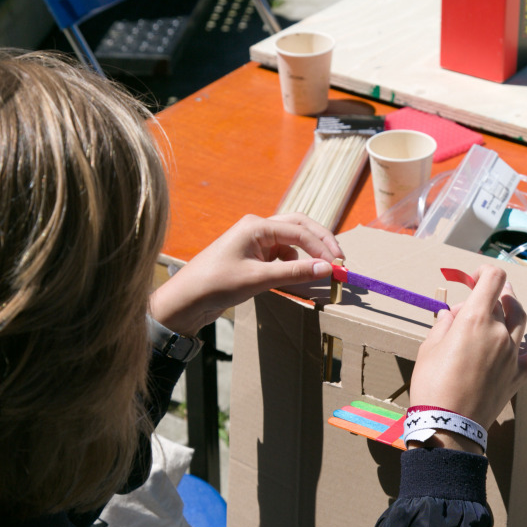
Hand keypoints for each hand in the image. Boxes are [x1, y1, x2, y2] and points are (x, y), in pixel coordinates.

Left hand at [149, 213, 342, 335]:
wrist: (186, 300)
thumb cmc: (216, 284)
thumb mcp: (259, 278)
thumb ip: (294, 272)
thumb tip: (326, 268)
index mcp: (257, 226)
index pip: (300, 231)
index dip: (323, 247)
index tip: (339, 266)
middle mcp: (257, 228)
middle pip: (299, 227)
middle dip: (321, 242)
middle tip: (340, 259)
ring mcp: (255, 242)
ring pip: (292, 241)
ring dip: (309, 253)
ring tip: (323, 270)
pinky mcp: (253, 257)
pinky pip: (282, 255)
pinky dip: (295, 264)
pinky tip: (299, 277)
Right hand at [408, 266, 526, 451]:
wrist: (448, 424)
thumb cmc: (433, 385)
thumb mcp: (429, 348)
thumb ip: (443, 325)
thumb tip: (450, 314)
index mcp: (476, 320)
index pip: (493, 279)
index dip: (484, 272)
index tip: (472, 278)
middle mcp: (499, 333)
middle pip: (503, 299)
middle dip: (489, 294)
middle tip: (474, 300)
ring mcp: (512, 354)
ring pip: (521, 319)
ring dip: (512, 307)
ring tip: (503, 304)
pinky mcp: (518, 375)